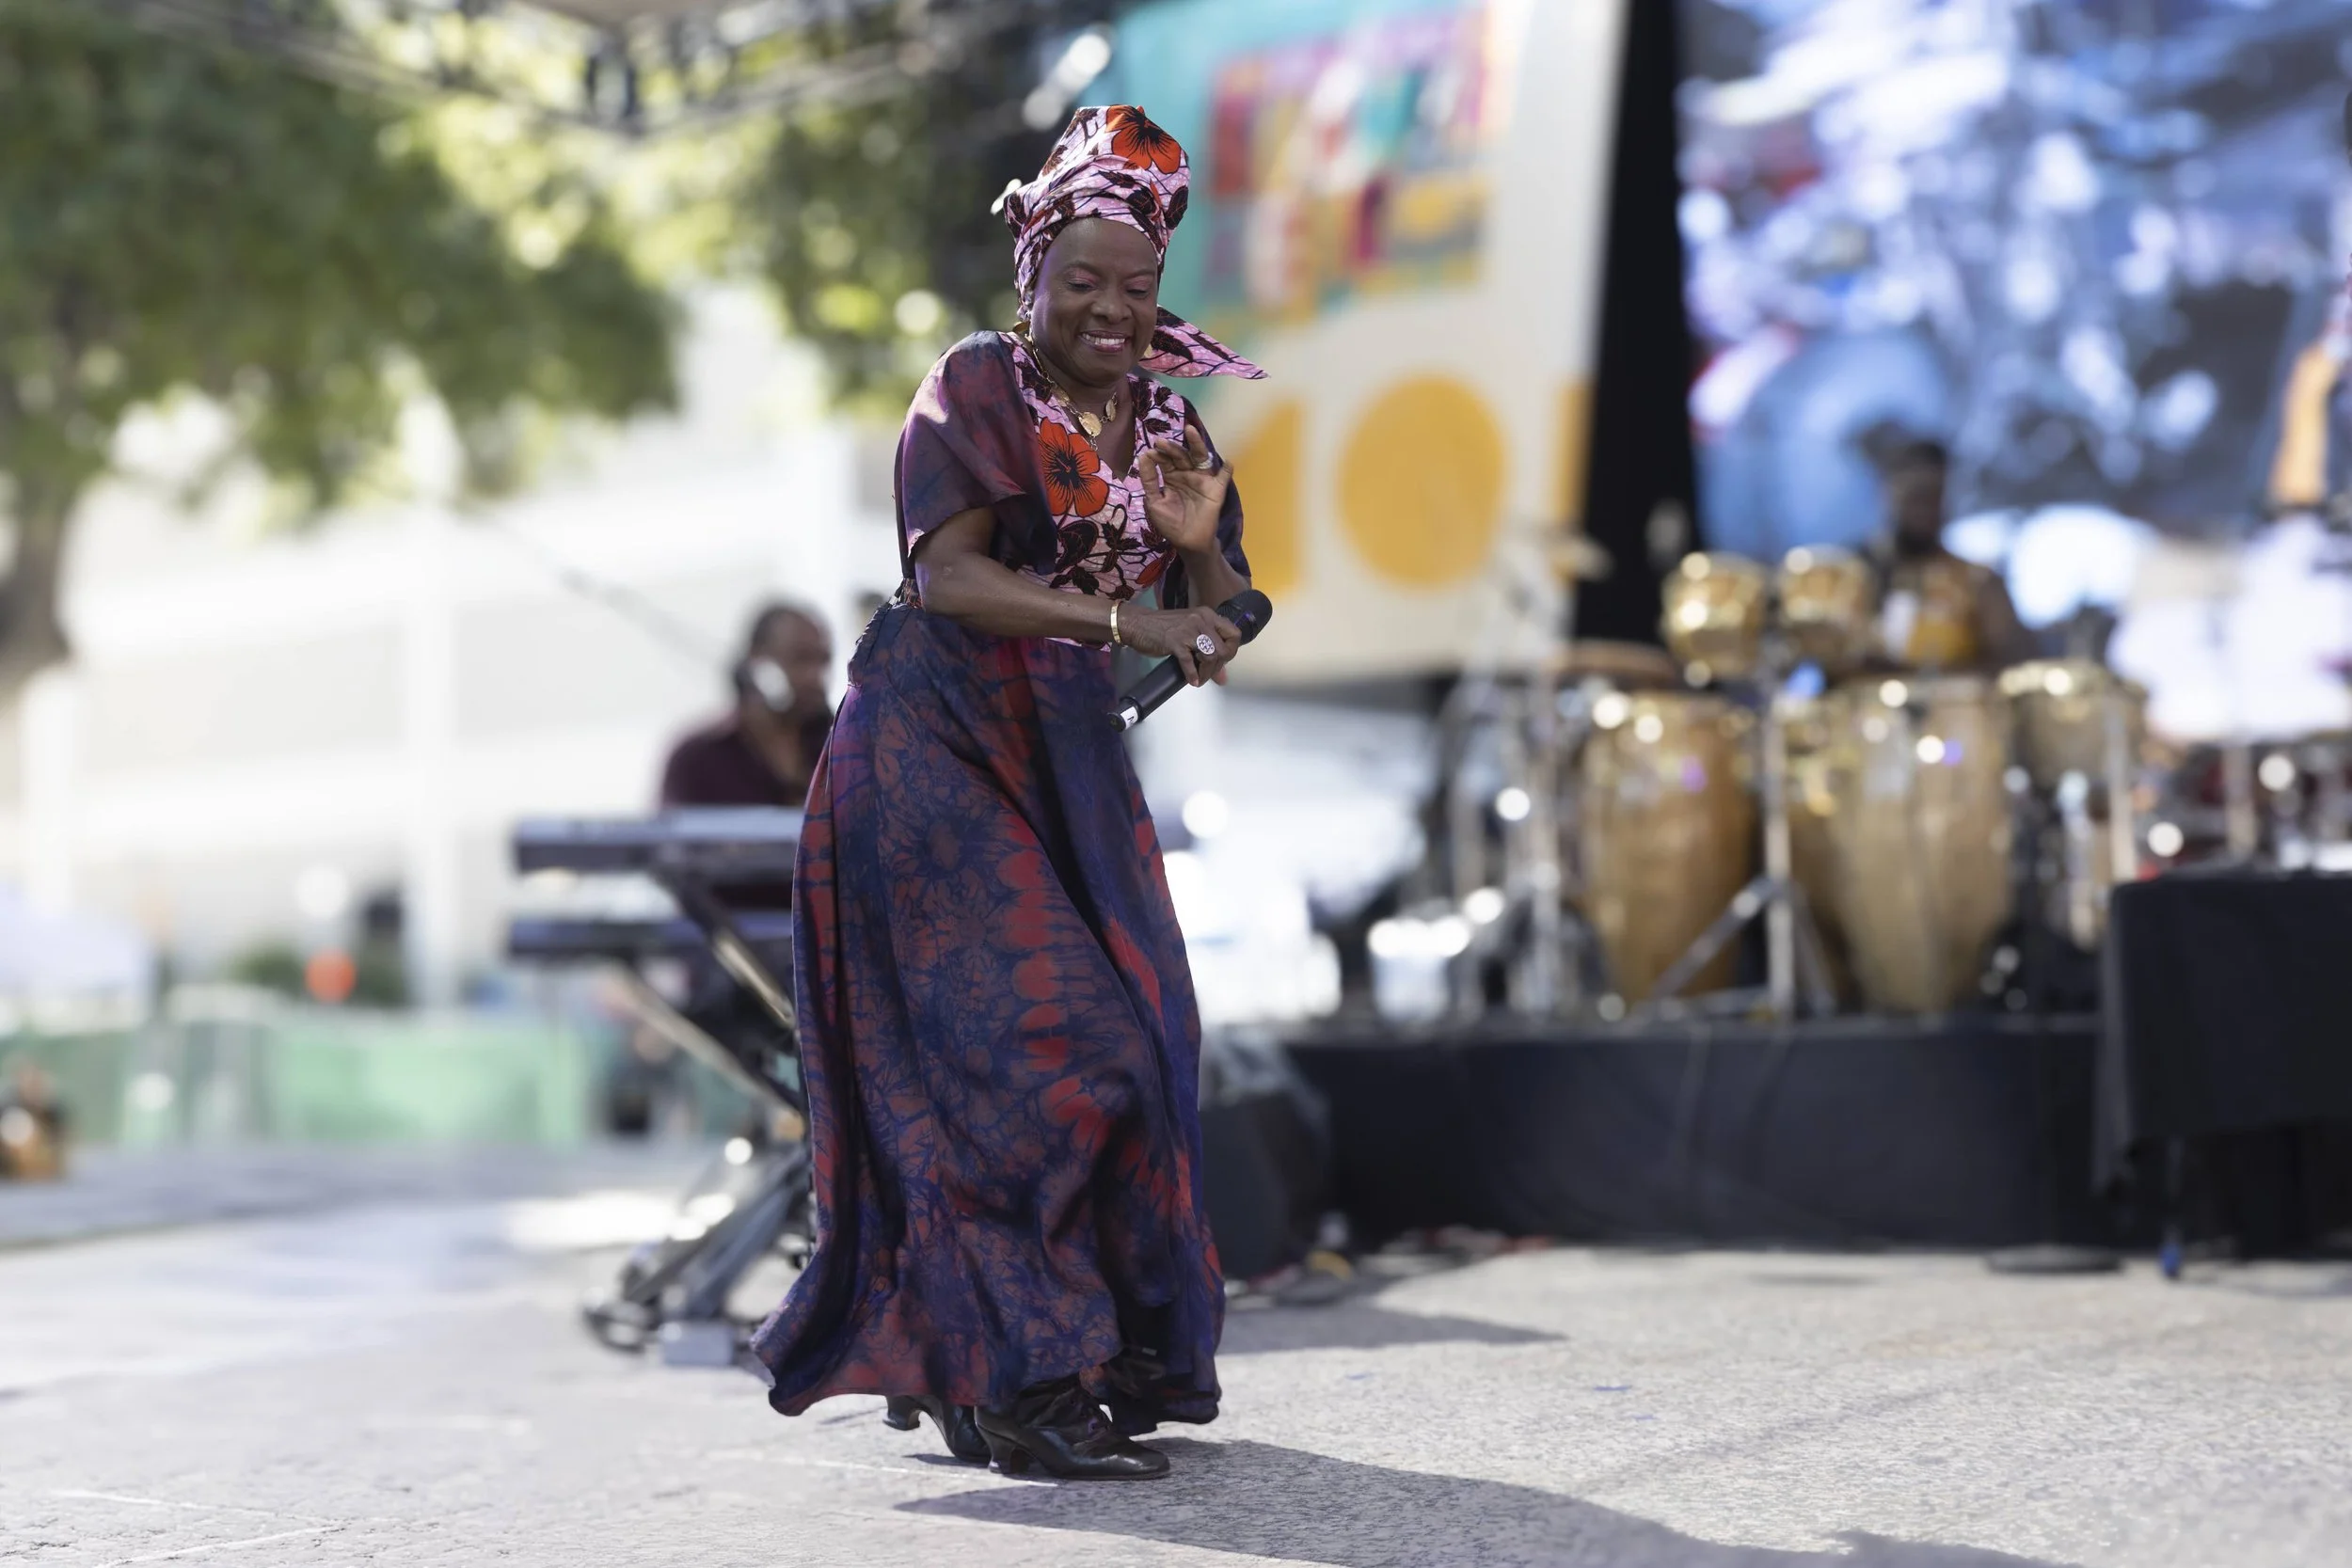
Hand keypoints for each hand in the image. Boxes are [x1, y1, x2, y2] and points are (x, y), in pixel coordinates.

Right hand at [1121, 602, 1241, 686]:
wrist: (1138, 623)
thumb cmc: (1164, 628)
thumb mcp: (1189, 634)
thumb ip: (1207, 651)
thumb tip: (1222, 677)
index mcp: (1208, 615)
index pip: (1234, 634)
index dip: (1231, 651)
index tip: (1222, 661)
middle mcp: (1202, 620)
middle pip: (1224, 648)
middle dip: (1219, 666)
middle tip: (1209, 673)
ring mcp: (1188, 630)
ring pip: (1210, 655)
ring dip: (1207, 673)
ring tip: (1200, 678)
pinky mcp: (1175, 641)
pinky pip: (1190, 661)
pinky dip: (1192, 674)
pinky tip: (1191, 680)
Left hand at [1138, 423, 1227, 555]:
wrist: (1187, 543)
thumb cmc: (1170, 524)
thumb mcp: (1154, 502)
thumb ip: (1149, 480)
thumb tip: (1143, 456)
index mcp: (1171, 477)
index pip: (1165, 461)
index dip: (1158, 455)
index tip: (1150, 452)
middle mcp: (1187, 474)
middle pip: (1180, 456)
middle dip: (1171, 448)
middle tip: (1161, 442)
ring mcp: (1202, 480)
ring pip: (1200, 458)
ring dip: (1196, 444)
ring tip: (1190, 431)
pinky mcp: (1215, 490)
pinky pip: (1223, 478)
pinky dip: (1227, 470)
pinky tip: (1228, 462)